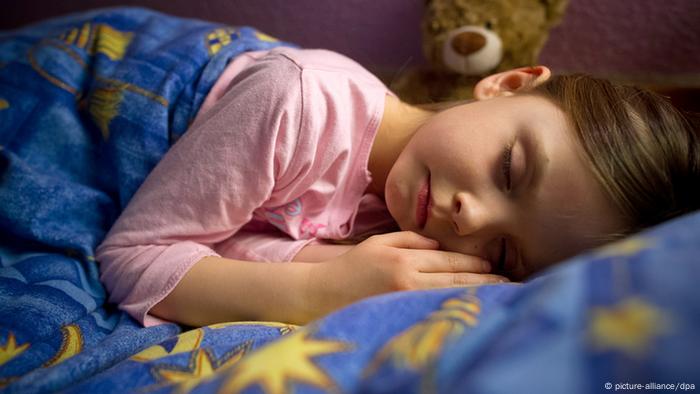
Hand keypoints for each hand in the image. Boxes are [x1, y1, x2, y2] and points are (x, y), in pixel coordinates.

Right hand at [303, 231, 509, 318]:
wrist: (321, 293)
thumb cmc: (351, 266)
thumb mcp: (379, 243)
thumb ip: (411, 240)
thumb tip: (440, 246)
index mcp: (404, 259)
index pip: (448, 261)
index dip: (474, 264)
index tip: (495, 266)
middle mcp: (407, 280)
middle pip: (455, 280)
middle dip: (484, 281)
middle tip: (509, 283)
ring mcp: (404, 300)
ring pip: (449, 297)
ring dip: (476, 296)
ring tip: (500, 296)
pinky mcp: (399, 315)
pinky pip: (434, 311)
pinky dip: (455, 309)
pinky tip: (470, 309)